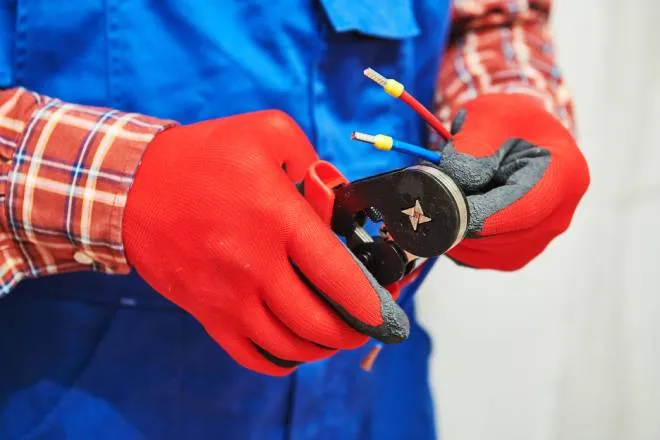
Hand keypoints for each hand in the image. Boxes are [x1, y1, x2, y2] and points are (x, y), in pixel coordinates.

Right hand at [121, 111, 407, 375]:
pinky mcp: (208, 314)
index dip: (374, 303)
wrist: (132, 188)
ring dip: (324, 348)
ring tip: (336, 334)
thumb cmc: (202, 157)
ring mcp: (229, 297)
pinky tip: (295, 347)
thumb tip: (337, 192)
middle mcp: (256, 267)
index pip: (340, 278)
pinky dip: (283, 361)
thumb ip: (312, 157)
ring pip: (291, 346)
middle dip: (355, 331)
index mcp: (278, 220)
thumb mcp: (265, 131)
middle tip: (367, 322)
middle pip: (321, 323)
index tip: (389, 309)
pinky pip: (253, 356)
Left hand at [437, 94, 589, 269]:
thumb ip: (473, 144)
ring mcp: (536, 241)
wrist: (519, 136)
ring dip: (452, 226)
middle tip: (431, 190)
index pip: (523, 210)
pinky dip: (454, 237)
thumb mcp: (490, 115)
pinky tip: (450, 210)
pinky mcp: (513, 254)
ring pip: (483, 251)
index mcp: (564, 177)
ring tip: (446, 192)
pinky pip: (476, 258)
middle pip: (500, 235)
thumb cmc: (508, 120)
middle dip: (458, 215)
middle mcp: (557, 218)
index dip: (480, 213)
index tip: (443, 203)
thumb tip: (457, 182)